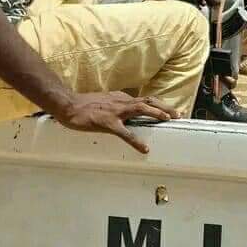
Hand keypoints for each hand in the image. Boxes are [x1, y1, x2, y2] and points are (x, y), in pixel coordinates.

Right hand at [57, 91, 179, 153]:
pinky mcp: (107, 123)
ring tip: (168, 120)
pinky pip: (125, 133)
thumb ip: (116, 105)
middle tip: (178, 114)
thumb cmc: (84, 105)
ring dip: (156, 114)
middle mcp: (121, 102)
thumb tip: (126, 110)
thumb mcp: (104, 102)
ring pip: (141, 109)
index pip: (144, 99)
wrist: (68, 104)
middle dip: (165, 107)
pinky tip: (144, 149)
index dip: (159, 104)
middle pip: (148, 100)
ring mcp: (115, 111)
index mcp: (121, 98)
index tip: (171, 110)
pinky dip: (136, 141)